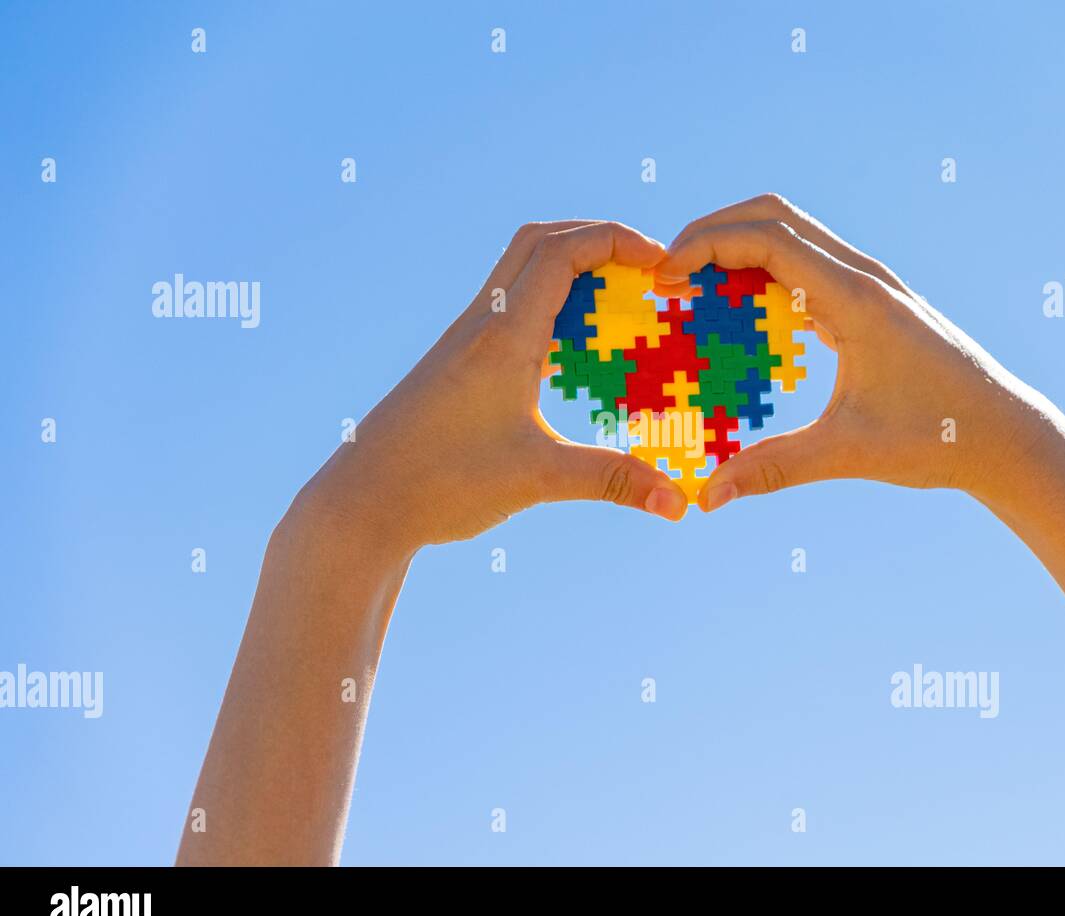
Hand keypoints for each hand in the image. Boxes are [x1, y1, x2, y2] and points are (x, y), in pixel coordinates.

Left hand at [295, 220, 688, 551]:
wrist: (362, 502)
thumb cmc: (441, 484)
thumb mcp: (537, 480)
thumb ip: (612, 482)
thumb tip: (681, 505)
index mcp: (503, 335)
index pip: (563, 251)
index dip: (618, 241)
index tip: (664, 264)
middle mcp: (482, 324)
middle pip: (539, 241)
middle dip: (598, 239)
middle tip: (645, 268)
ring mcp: (465, 341)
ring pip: (519, 271)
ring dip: (570, 267)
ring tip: (617, 302)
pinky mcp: (457, 363)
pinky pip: (509, 306)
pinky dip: (548, 303)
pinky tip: (570, 349)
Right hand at [656, 194, 1051, 510]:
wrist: (1005, 434)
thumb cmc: (938, 438)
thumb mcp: (848, 452)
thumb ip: (773, 468)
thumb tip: (707, 495)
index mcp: (855, 297)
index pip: (767, 238)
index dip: (705, 246)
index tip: (663, 278)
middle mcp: (862, 276)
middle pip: (772, 216)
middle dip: (711, 233)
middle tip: (667, 275)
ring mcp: (869, 283)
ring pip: (790, 234)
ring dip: (736, 248)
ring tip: (694, 291)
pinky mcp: (871, 301)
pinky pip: (805, 265)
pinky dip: (762, 272)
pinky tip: (740, 316)